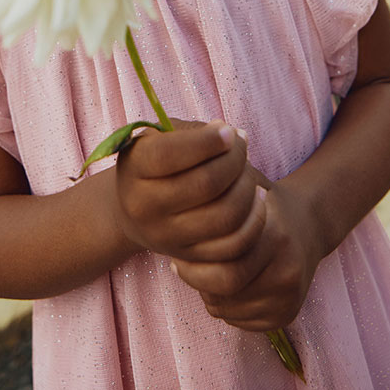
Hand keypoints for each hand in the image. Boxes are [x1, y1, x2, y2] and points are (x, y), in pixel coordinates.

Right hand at [114, 120, 255, 259]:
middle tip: (241, 147)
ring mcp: (166, 237)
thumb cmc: (156, 161)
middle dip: (235, 160)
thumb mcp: (159, 137)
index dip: (207, 141)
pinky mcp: (189, 257)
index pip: (169, 154)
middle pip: (205, 184)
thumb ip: (193, 132)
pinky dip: (254, 221)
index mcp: (133, 167)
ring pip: (225, 216)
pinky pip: (234, 246)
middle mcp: (144, 206)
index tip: (228, 131)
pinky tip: (256, 199)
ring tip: (248, 172)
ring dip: (247, 188)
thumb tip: (235, 137)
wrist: (134, 209)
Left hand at [171, 180, 323, 331]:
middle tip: (182, 265)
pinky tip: (224, 284)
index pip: (224, 265)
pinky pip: (241, 322)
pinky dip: (226, 307)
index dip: (193, 262)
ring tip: (205, 269)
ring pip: (229, 310)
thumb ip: (217, 191)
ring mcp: (290, 296)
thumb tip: (177, 197)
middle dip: (197, 280)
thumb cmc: (264, 203)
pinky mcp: (288, 314)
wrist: (309, 224)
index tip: (179, 248)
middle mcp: (287, 269)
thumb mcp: (246, 186)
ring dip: (209, 294)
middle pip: (225, 292)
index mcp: (276, 236)